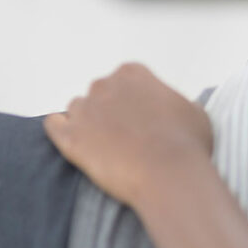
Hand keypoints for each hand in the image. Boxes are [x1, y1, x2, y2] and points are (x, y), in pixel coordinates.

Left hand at [44, 63, 213, 208]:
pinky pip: (54, 126)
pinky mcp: (70, 137)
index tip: (142, 115)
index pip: (126, 78)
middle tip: (125, 133)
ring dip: (88, 121)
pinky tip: (70, 135)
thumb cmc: (187, 143)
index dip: (135, 98)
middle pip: (100, 92)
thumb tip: (168, 107)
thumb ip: (172, 101)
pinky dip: (59, 128)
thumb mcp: (193, 110)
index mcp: (133, 73)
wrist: (169, 174)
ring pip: (78, 109)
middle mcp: (104, 85)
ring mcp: (84, 110)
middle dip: (110, 108)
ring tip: (104, 143)